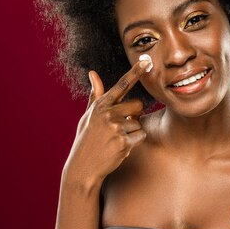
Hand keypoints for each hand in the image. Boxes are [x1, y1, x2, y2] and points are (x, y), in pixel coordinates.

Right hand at [62, 59, 150, 189]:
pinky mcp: (123, 141)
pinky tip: (119, 148)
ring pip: (139, 123)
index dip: (135, 72)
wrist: (83, 167)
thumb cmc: (86, 139)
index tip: (146, 61)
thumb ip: (95, 95)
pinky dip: (134, 143)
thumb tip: (93, 73)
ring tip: (115, 140)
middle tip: (121, 126)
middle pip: (138, 105)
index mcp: (100, 105)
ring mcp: (115, 127)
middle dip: (135, 115)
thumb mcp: (88, 116)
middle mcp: (108, 113)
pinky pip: (140, 136)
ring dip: (132, 133)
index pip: (122, 84)